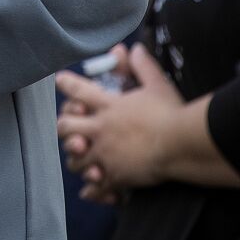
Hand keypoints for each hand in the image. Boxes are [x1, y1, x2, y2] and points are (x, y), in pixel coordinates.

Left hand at [55, 46, 185, 201]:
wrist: (180, 143)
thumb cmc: (171, 113)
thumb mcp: (157, 84)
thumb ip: (142, 66)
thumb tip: (135, 48)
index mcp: (108, 107)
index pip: (79, 91)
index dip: (67, 85)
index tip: (59, 81)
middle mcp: (100, 130)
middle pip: (65, 127)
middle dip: (65, 129)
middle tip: (70, 132)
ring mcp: (105, 154)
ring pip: (76, 160)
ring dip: (78, 160)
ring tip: (83, 161)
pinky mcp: (115, 175)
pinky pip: (96, 186)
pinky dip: (92, 189)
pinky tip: (90, 191)